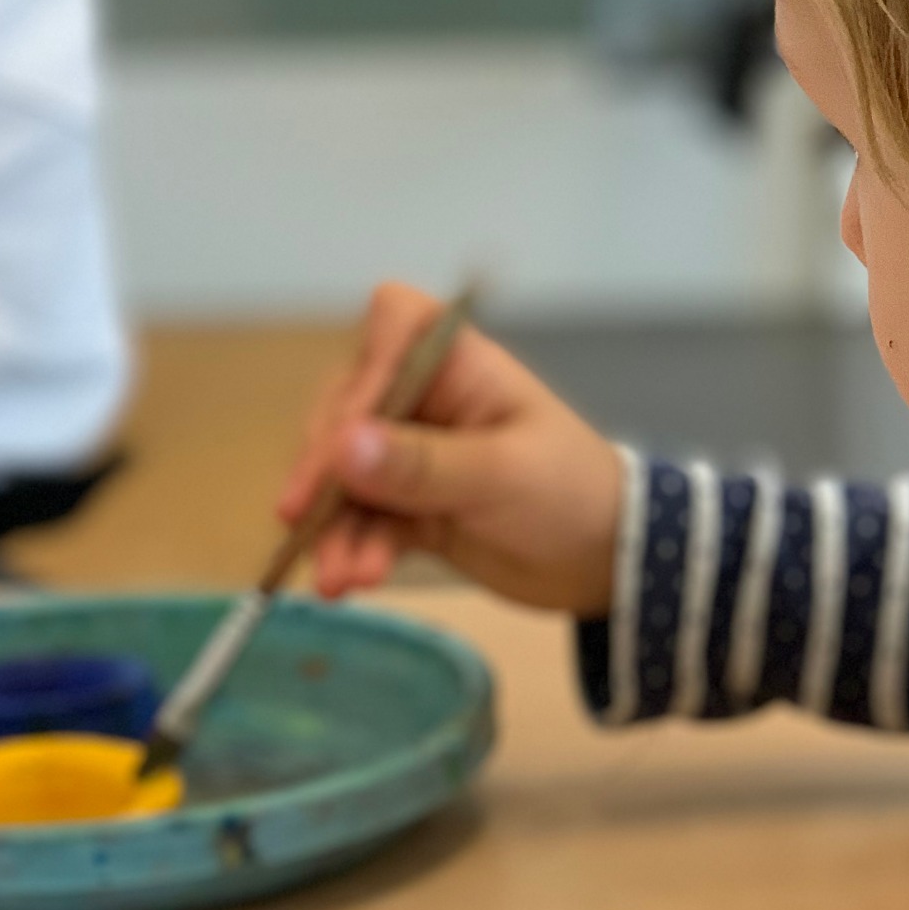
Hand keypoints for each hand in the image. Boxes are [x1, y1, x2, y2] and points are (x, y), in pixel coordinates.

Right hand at [279, 283, 623, 617]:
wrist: (606, 564)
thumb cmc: (570, 494)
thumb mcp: (499, 476)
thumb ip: (419, 465)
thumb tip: (340, 447)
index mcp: (457, 365)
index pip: (393, 326)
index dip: (362, 371)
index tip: (344, 434)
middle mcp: (425, 399)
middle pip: (346, 407)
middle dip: (324, 469)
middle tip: (302, 517)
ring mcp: (411, 455)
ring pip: (345, 475)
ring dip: (333, 526)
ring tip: (337, 580)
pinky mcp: (407, 507)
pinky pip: (362, 519)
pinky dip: (352, 548)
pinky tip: (352, 583)